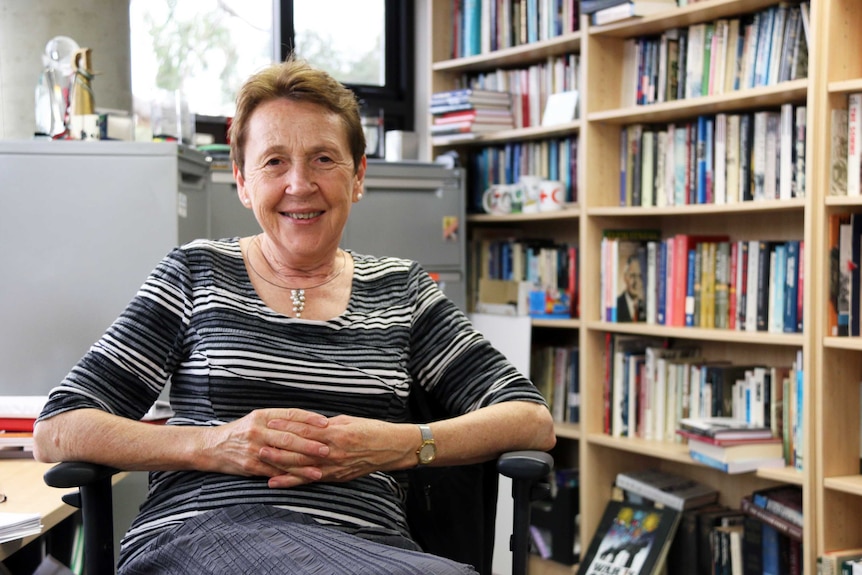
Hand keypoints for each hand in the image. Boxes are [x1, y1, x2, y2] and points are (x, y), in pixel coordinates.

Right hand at [201, 408, 329, 486]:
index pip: (290, 415)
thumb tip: (308, 422)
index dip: (310, 418)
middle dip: (310, 444)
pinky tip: (301, 480)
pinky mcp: (250, 465)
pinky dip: (288, 476)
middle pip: (289, 437)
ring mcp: (253, 448)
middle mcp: (258, 430)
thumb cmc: (241, 432)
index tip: (326, 422)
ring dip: (303, 465)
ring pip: (283, 457)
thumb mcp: (257, 419)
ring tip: (320, 470)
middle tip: (327, 449)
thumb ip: (279, 420)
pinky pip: (273, 471)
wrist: (211, 447)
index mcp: (263, 415)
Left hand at [263, 414, 412, 487]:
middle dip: (277, 447)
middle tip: (257, 444)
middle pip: (300, 450)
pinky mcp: (336, 477)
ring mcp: (334, 466)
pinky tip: (276, 482)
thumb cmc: (372, 430)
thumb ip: (326, 425)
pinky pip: (310, 479)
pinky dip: (292, 482)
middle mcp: (333, 451)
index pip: (305, 429)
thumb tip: (306, 424)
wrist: (392, 448)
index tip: (269, 423)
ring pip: (302, 466)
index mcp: (336, 432)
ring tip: (261, 461)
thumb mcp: (348, 420)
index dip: (286, 426)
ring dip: (280, 465)